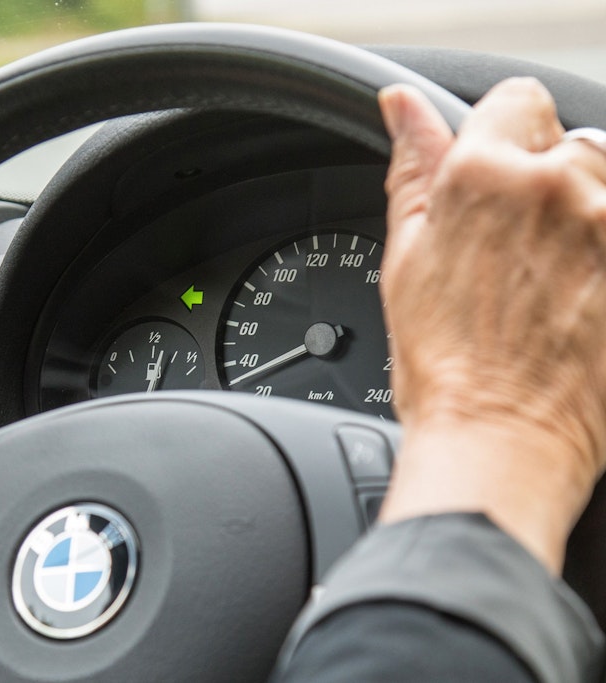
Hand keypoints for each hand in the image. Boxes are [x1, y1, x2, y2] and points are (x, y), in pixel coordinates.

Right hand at [377, 79, 605, 572]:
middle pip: (567, 140)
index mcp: (485, 176)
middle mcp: (560, 187)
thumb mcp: (407, 257)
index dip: (497, 142)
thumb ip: (412, 168)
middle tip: (513, 253)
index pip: (514, 100)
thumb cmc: (446, 366)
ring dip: (581, 216)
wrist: (503, 443)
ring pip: (604, 184)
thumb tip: (402, 108)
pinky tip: (575, 301)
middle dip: (542, 182)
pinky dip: (598, 252)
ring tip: (549, 283)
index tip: (492, 187)